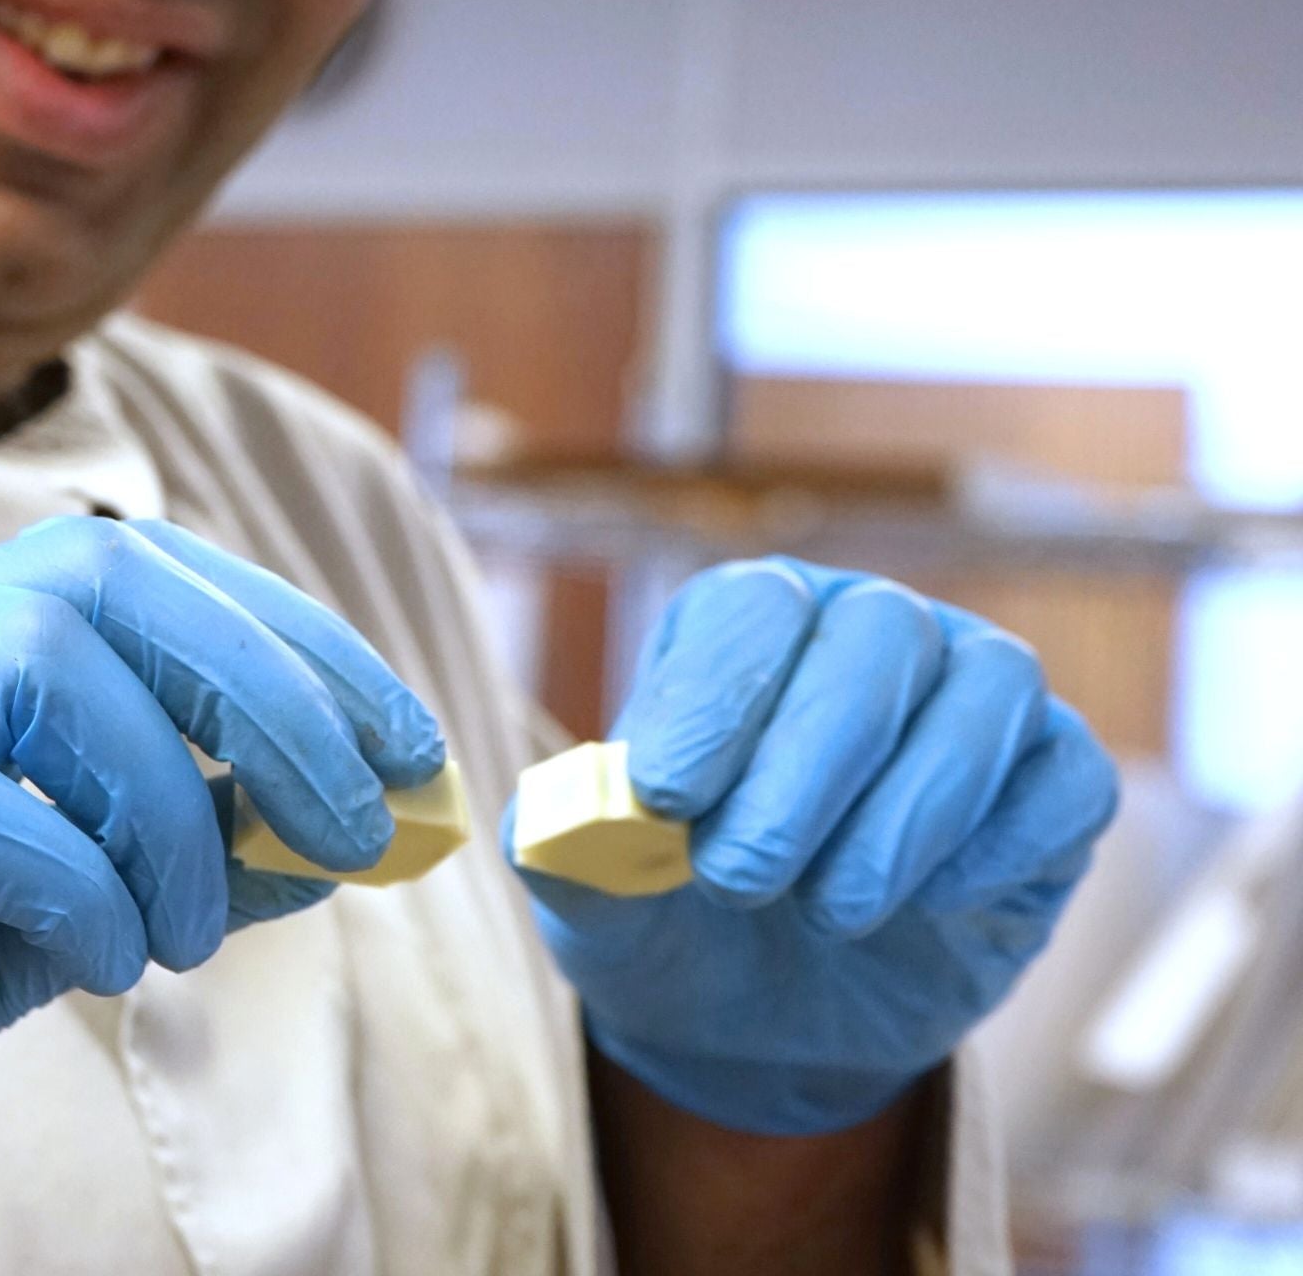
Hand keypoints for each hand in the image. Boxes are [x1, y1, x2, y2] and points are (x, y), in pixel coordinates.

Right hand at [0, 517, 443, 1228]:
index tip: (399, 733)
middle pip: (116, 581)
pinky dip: (77, 883)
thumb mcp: (29, 908)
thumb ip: (162, 853)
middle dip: (274, 688)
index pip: (150, 572)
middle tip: (368, 812)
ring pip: (53, 663)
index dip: (292, 638)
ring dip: (173, 800)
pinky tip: (105, 960)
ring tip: (199, 928)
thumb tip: (320, 836)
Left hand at [507, 559, 1117, 1136]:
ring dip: (904, 809)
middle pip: (875, 638)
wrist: (759, 1014)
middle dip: (805, 766)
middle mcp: (867, 628)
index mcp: (750, 620)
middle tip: (740, 877)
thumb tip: (559, 822)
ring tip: (829, 910)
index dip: (716, 695)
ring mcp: (972, 695)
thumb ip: (563, 850)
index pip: (753, 610)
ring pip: (986, 689)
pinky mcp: (1050, 782)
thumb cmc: (669, 916)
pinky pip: (1066, 777)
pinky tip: (928, 908)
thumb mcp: (594, 899)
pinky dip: (1002, 840)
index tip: (666, 796)